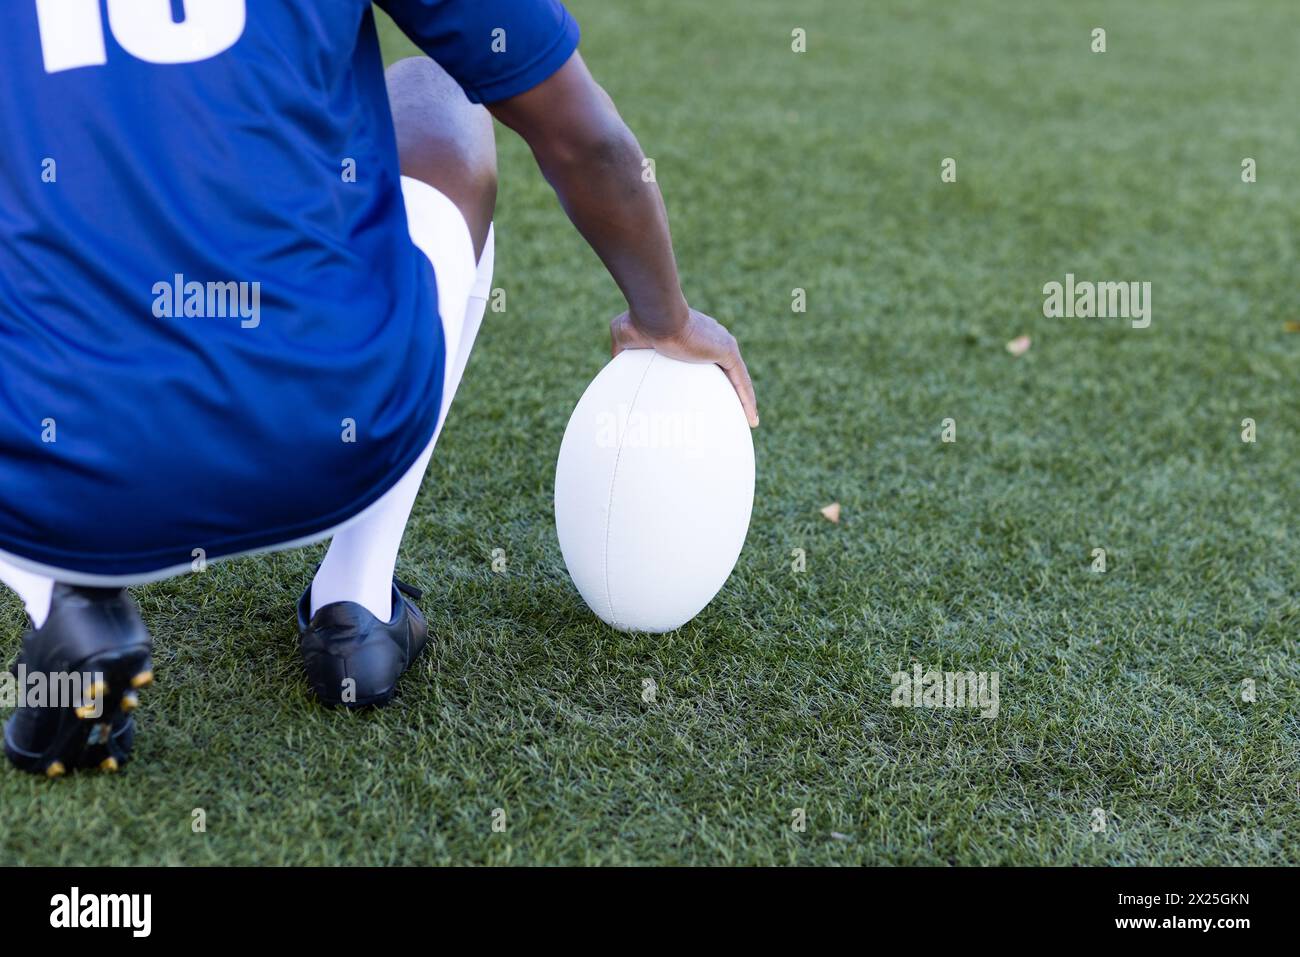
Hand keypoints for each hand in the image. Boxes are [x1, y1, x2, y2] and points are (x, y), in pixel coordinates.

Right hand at [610, 308, 757, 427]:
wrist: (655, 314)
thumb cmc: (640, 322)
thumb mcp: (626, 337)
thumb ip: (624, 351)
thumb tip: (615, 362)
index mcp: (690, 332)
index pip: (702, 356)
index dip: (706, 373)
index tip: (705, 390)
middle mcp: (710, 336)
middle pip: (724, 368)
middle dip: (729, 387)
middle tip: (730, 408)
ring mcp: (720, 343)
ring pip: (737, 377)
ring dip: (743, 398)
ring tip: (748, 420)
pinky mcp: (727, 350)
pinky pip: (741, 381)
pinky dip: (747, 400)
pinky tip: (752, 420)